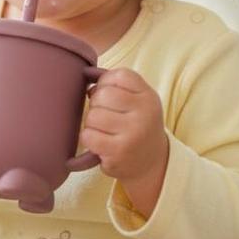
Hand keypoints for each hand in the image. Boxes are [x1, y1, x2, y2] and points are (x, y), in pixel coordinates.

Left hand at [79, 68, 168, 187]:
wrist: (151, 162)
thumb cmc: (137, 125)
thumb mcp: (138, 101)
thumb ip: (117, 85)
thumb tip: (87, 78)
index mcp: (148, 97)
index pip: (118, 75)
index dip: (106, 83)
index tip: (111, 96)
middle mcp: (144, 114)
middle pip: (102, 95)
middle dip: (96, 104)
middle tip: (106, 116)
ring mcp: (132, 134)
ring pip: (93, 116)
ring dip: (92, 123)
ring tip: (104, 131)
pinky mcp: (118, 152)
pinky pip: (88, 136)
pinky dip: (89, 138)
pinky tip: (100, 143)